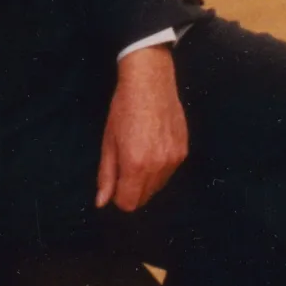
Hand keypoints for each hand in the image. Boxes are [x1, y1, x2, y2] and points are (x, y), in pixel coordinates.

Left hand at [95, 44, 187, 211]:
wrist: (150, 82)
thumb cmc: (123, 109)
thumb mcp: (109, 142)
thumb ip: (106, 175)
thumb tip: (101, 203)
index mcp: (135, 165)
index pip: (129, 203)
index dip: (118, 197)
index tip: (115, 181)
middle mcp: (158, 167)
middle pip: (144, 198)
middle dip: (132, 189)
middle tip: (125, 163)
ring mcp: (174, 160)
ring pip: (158, 186)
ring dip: (146, 179)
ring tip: (140, 150)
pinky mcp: (183, 152)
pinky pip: (169, 172)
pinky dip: (160, 167)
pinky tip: (153, 144)